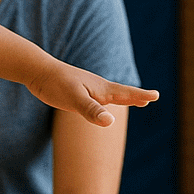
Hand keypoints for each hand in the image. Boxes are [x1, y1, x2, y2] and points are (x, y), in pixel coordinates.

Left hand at [30, 60, 156, 126]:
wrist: (37, 71)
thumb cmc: (55, 84)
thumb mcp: (74, 99)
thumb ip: (92, 110)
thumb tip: (111, 122)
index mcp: (100, 89)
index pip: (125, 93)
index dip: (140, 96)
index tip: (156, 96)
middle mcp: (97, 88)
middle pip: (121, 93)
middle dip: (136, 97)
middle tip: (151, 98)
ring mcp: (87, 89)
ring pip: (110, 95)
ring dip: (124, 98)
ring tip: (135, 101)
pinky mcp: (76, 92)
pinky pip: (97, 98)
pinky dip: (106, 101)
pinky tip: (103, 103)